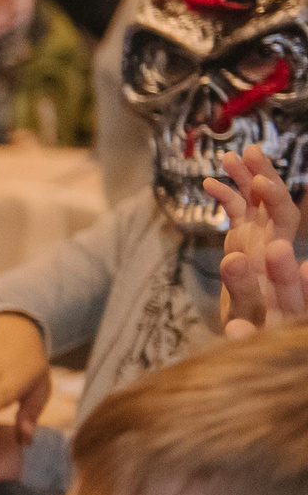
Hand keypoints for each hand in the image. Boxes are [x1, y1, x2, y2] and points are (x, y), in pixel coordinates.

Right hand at [207, 145, 305, 335]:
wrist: (252, 339)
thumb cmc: (254, 333)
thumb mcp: (245, 318)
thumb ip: (242, 291)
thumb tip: (232, 258)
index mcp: (281, 260)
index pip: (285, 223)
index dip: (276, 200)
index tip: (260, 183)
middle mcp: (274, 246)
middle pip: (277, 205)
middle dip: (265, 178)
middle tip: (251, 155)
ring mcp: (260, 242)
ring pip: (258, 203)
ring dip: (247, 177)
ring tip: (231, 155)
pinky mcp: (244, 242)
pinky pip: (238, 213)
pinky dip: (226, 196)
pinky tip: (208, 182)